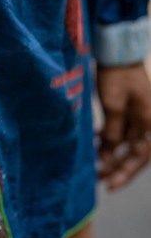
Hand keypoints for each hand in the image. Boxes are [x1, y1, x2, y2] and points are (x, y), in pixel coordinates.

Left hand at [96, 62, 150, 189]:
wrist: (117, 53)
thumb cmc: (117, 75)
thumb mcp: (113, 104)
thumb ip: (113, 130)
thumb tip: (108, 154)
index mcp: (149, 122)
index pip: (140, 156)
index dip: (125, 172)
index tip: (109, 184)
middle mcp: (147, 122)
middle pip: (134, 153)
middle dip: (116, 167)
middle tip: (98, 179)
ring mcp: (138, 116)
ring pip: (125, 143)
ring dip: (109, 154)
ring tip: (93, 165)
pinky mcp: (128, 110)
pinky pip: (120, 131)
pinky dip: (107, 140)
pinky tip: (94, 144)